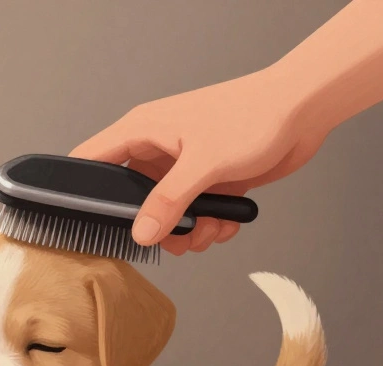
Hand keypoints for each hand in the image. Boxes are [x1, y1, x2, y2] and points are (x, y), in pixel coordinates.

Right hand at [70, 67, 327, 254]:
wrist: (302, 111)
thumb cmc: (252, 116)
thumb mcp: (203, 163)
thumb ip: (168, 202)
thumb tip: (142, 234)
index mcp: (142, 130)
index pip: (91, 160)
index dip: (81, 192)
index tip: (88, 225)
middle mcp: (158, 148)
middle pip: (131, 201)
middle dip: (154, 226)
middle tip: (175, 237)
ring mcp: (182, 166)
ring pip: (167, 214)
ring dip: (188, 232)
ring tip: (210, 229)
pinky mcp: (208, 180)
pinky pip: (195, 215)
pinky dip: (210, 225)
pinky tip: (227, 220)